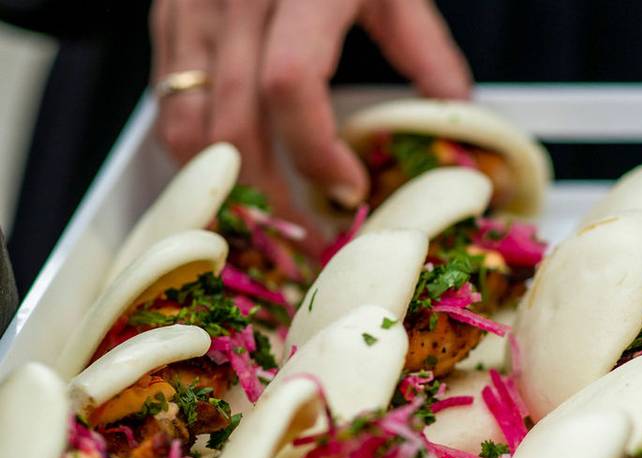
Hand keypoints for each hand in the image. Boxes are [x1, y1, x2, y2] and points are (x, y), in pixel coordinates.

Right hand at [150, 0, 471, 216]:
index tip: (349, 186)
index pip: (290, 85)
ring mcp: (191, 10)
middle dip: (272, 194)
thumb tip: (454, 110)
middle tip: (310, 229)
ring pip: (186, 124)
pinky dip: (198, 152)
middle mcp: (235, 0)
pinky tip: (235, 170)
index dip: (316, 151)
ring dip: (227, 184)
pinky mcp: (168, 18)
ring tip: (270, 214)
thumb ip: (424, 47)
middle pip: (233, 125)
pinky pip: (167, 104)